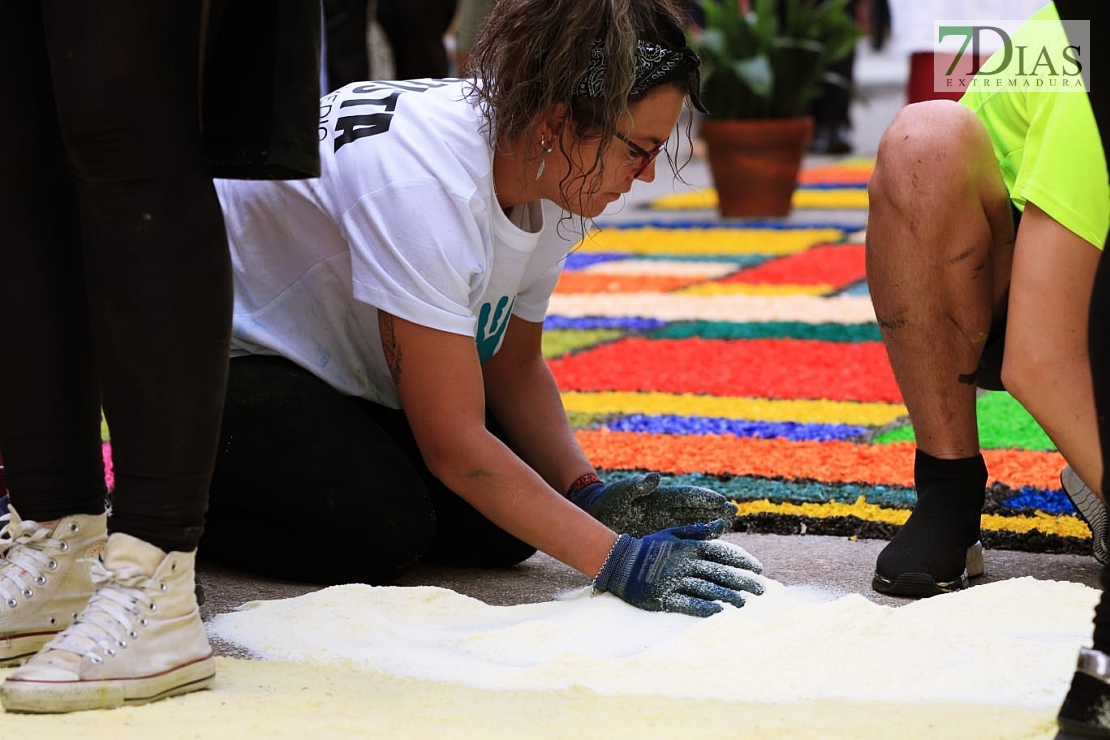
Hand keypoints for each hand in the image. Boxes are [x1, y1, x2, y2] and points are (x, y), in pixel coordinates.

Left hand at [569, 472, 735, 536]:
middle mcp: (665, 509)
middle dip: (714, 509)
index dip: (704, 499)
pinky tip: (708, 544)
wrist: (595, 514)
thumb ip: (637, 487)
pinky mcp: (659, 536)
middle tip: (733, 512)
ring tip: (727, 525)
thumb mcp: (621, 494)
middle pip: (695, 508)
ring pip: (692, 523)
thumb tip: (654, 478)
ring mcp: (663, 522)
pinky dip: (695, 539)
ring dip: (709, 524)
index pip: (687, 496)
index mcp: (659, 496)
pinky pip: (681, 537)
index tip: (721, 501)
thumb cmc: (607, 501)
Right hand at [593, 519, 763, 616]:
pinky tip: (718, 610)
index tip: (758, 569)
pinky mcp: (663, 598)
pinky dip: (704, 607)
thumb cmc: (648, 547)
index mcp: (689, 547)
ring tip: (743, 603)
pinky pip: (687, 604)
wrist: (618, 563)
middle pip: (721, 573)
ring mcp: (674, 582)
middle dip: (744, 582)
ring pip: (708, 589)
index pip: (723, 554)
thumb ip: (697, 531)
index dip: (743, 561)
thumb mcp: (672, 533)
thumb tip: (721, 526)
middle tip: (761, 590)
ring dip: (729, 596)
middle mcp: (685, 564)